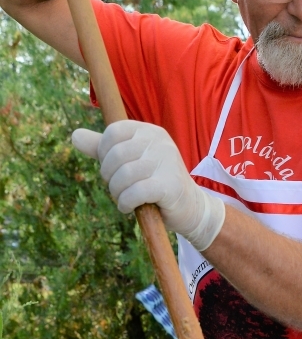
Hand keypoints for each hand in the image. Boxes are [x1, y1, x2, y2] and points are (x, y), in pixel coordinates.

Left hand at [72, 121, 225, 252]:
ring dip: (117, 193)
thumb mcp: (130, 162)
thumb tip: (74, 136)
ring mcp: (167, 162)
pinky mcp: (169, 185)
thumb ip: (103, 149)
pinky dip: (125, 203)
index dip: (104, 154)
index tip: (112, 170)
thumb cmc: (156, 182)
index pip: (112, 132)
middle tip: (117, 189)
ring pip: (123, 176)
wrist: (189, 207)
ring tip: (124, 200)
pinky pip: (134, 193)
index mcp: (149, 131)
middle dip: (109, 177)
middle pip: (115, 155)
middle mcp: (160, 142)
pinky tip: (129, 208)